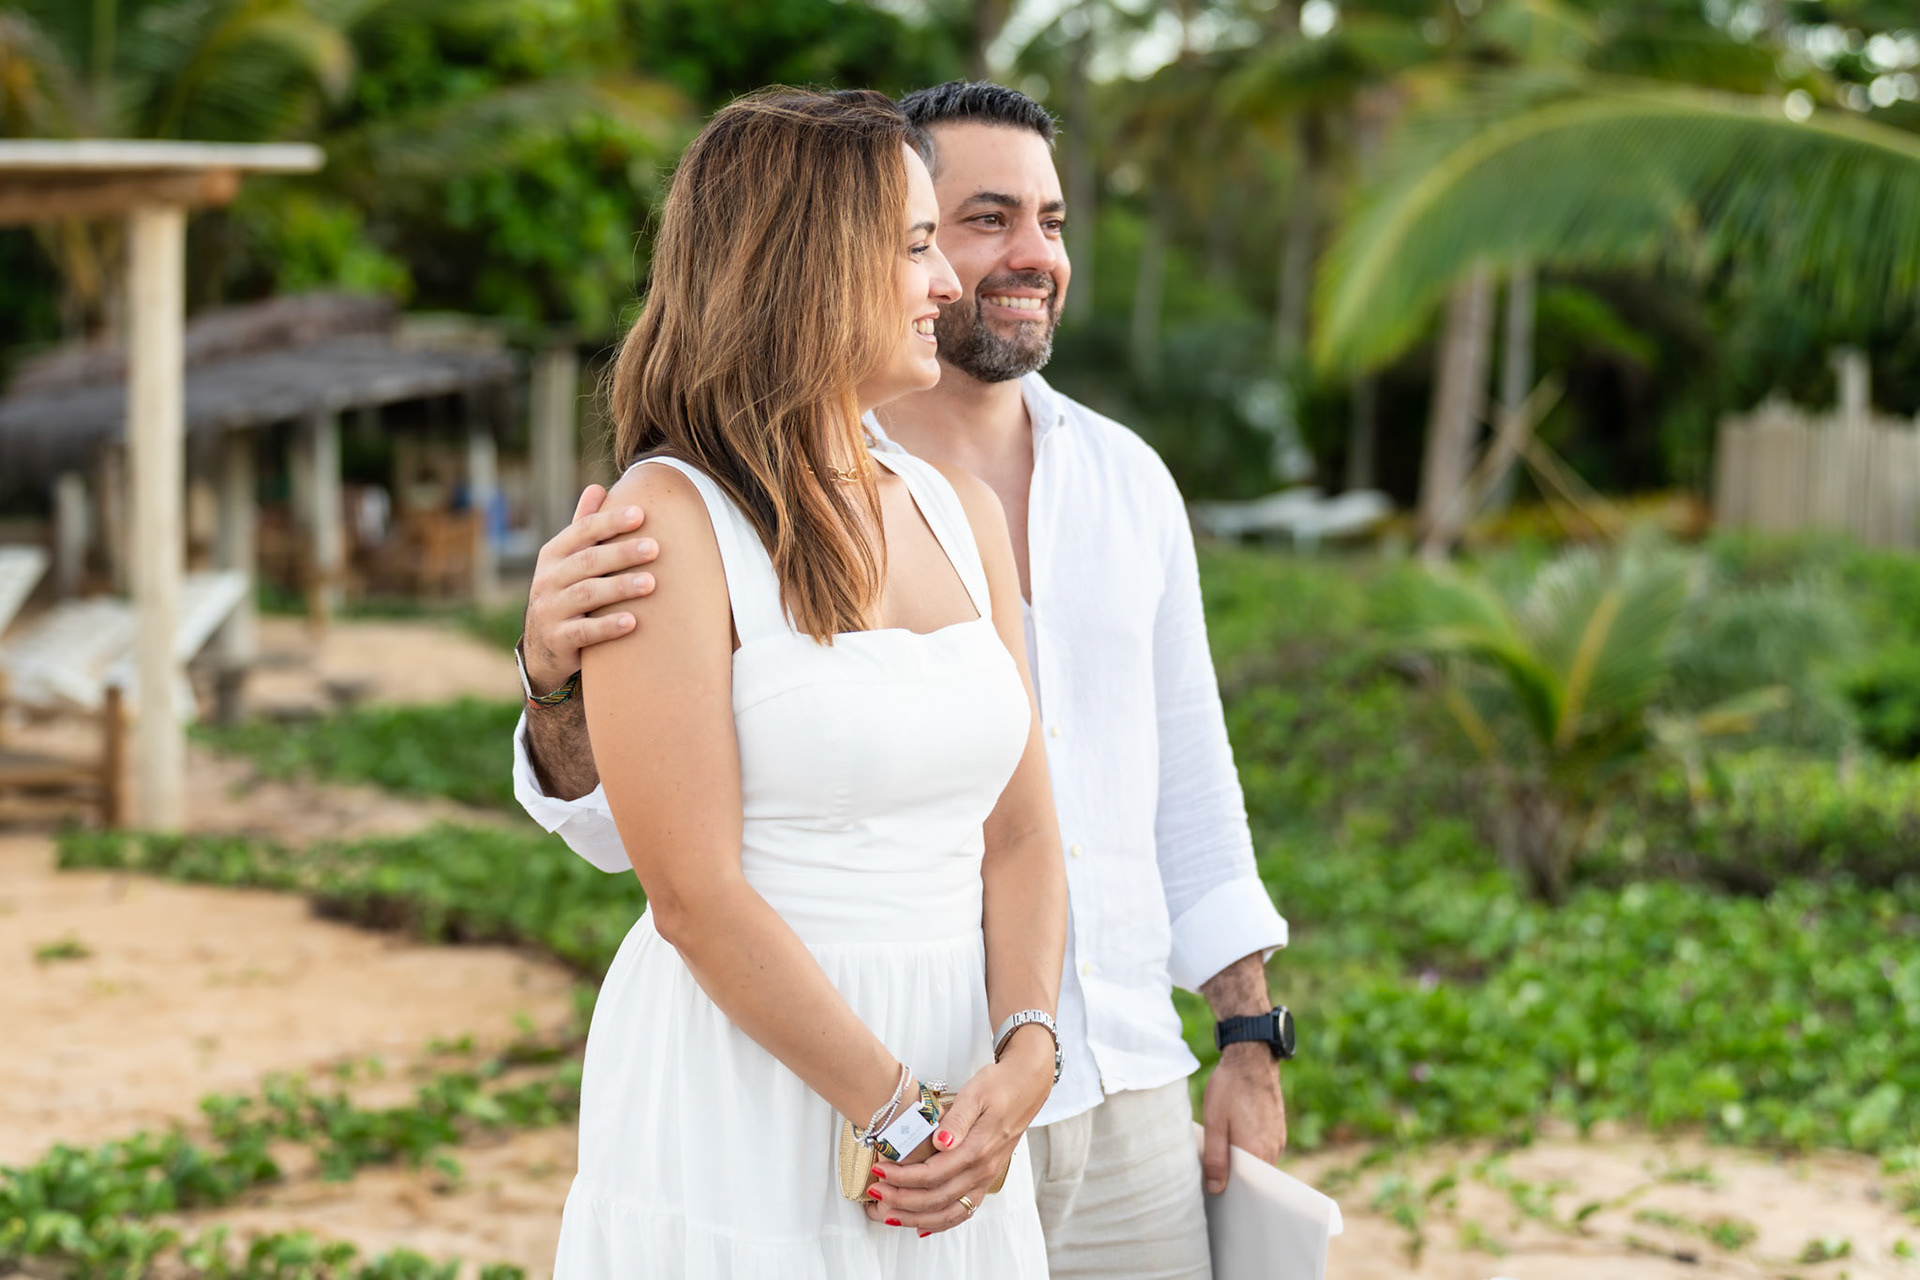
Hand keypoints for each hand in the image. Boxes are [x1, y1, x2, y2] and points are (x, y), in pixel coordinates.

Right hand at [521, 486, 657, 692]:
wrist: (543, 648)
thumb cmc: (565, 592)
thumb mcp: (567, 560)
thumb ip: (583, 527)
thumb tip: (597, 487)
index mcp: (553, 554)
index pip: (581, 531)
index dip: (609, 521)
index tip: (640, 513)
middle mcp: (548, 579)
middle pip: (588, 561)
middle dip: (622, 553)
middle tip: (655, 548)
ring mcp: (550, 610)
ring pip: (587, 594)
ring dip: (620, 587)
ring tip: (651, 583)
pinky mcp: (558, 639)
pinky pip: (584, 632)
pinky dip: (608, 626)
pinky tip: (632, 622)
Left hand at [863, 1034, 1052, 1235]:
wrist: (1026, 1087)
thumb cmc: (998, 1086)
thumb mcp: (975, 1093)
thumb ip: (957, 1120)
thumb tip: (940, 1141)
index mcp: (977, 1149)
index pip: (933, 1174)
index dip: (903, 1177)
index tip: (879, 1172)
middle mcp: (983, 1170)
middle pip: (936, 1199)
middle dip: (901, 1200)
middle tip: (875, 1194)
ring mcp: (985, 1178)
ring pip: (948, 1213)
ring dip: (916, 1218)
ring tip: (888, 1214)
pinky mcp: (985, 1179)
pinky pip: (962, 1211)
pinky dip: (940, 1222)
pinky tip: (921, 1226)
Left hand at [1200, 1043, 1286, 1194]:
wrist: (1252, 1058)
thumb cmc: (1230, 1087)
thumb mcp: (1215, 1122)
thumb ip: (1216, 1158)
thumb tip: (1216, 1189)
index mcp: (1257, 1152)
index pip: (1248, 1188)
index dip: (1232, 1194)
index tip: (1218, 1195)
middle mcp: (1273, 1150)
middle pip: (1255, 1178)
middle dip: (1236, 1180)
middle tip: (1214, 1176)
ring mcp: (1278, 1140)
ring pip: (1260, 1163)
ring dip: (1244, 1164)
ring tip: (1222, 1157)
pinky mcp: (1278, 1130)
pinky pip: (1265, 1150)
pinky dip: (1251, 1151)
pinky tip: (1234, 1140)